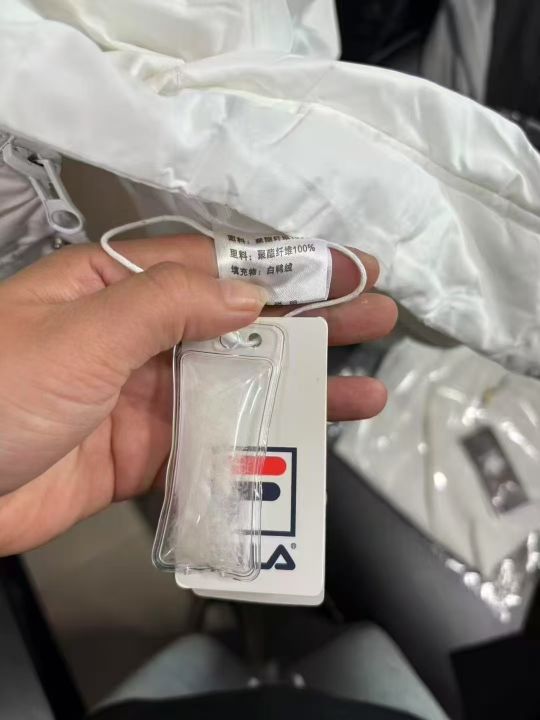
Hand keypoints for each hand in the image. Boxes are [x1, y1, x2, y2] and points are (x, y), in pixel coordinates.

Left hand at [0, 236, 396, 553]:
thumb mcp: (81, 333)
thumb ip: (167, 308)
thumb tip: (249, 294)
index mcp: (116, 287)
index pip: (217, 267)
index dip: (286, 267)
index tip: (346, 269)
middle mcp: (136, 335)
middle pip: (238, 324)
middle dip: (309, 321)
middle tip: (375, 316)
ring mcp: (144, 396)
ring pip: (235, 386)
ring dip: (297, 387)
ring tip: (363, 388)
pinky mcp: (144, 453)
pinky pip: (212, 444)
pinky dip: (256, 444)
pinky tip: (301, 443)